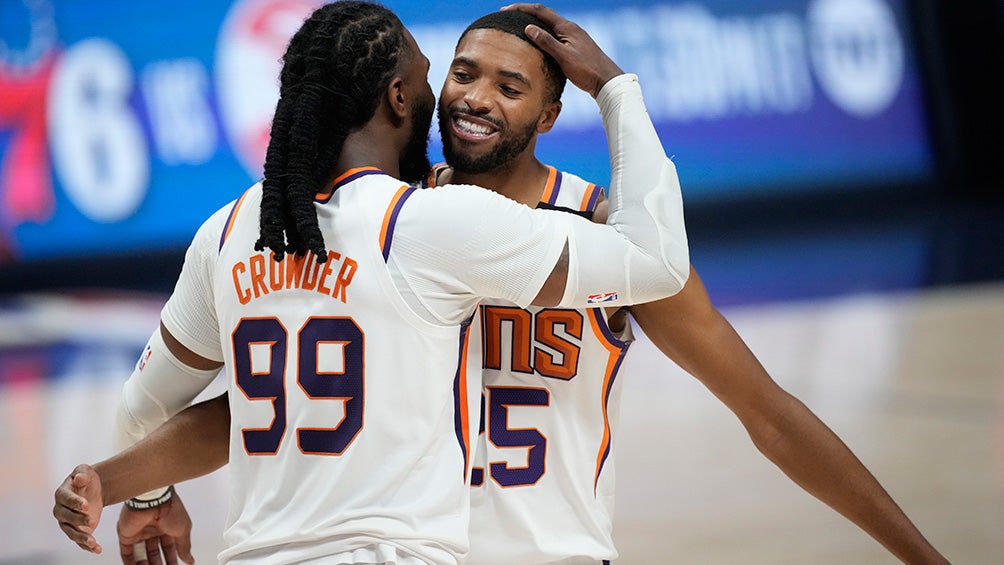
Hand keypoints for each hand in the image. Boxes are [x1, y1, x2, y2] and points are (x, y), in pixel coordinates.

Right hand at [53, 464, 104, 553]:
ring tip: (93, 542)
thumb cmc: (87, 478)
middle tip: (92, 520)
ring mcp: (67, 522)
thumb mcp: (85, 471)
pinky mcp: (76, 530)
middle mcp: (60, 510)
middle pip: (66, 517)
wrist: (94, 488)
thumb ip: (82, 474)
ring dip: (81, 538)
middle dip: (78, 520)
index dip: (75, 502)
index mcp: (61, 494)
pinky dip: (87, 546)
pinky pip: (79, 540)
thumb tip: (79, 478)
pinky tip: (97, 549)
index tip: (86, 505)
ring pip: (71, 532)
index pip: (65, 499)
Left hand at [117, 494, 193, 564]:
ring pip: (142, 553)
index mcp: (168, 525)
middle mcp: (154, 528)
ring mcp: (140, 532)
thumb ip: (184, 547)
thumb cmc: (169, 509)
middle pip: (155, 551)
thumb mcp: (183, 530)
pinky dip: (130, 562)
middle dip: (158, 563)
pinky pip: (127, 552)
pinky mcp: (127, 535)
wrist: (152, 500)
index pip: (170, 546)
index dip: (172, 558)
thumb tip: (189, 559)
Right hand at [503, 3, 623, 96]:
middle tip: (508, 15)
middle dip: (525, 13)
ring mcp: (573, 36)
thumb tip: (528, 28)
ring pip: (549, 24)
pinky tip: (538, 41)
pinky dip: (542, 33)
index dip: (521, 8)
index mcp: (567, 27)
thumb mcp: (564, 57)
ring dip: (534, 22)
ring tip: (519, 26)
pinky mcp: (575, 46)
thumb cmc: (587, 70)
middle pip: (544, 14)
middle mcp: (570, 28)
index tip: (505, 10)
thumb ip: (547, 42)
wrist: (607, 80)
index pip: (540, 11)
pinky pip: (554, 34)